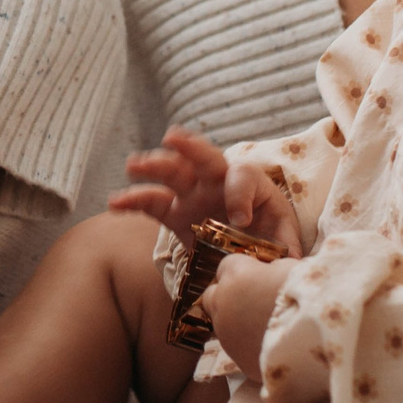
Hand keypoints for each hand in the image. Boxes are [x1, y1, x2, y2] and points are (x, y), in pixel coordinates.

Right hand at [111, 128, 305, 257]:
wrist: (250, 260)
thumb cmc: (271, 248)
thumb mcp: (285, 247)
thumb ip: (285, 252)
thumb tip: (287, 265)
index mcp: (252, 187)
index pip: (243, 176)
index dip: (240, 194)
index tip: (240, 220)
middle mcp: (219, 184)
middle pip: (204, 157)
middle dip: (189, 146)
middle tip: (172, 138)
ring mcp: (194, 196)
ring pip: (172, 172)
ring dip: (152, 165)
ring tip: (133, 164)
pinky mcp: (174, 214)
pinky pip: (151, 203)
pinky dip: (132, 201)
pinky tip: (115, 204)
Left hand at [210, 254, 299, 396]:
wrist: (321, 340)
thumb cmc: (311, 295)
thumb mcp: (293, 268)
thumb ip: (273, 269)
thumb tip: (270, 273)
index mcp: (236, 276)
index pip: (228, 264)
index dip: (245, 268)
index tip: (261, 275)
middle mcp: (224, 304)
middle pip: (214, 295)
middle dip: (229, 295)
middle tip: (255, 299)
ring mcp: (227, 335)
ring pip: (223, 324)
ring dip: (238, 322)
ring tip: (267, 327)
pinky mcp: (238, 361)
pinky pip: (238, 348)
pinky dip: (249, 345)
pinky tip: (272, 347)